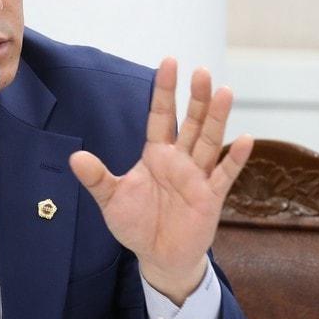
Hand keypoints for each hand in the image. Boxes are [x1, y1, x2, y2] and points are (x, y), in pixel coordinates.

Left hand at [69, 58, 253, 303]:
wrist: (158, 257)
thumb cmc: (137, 225)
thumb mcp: (112, 200)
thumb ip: (97, 178)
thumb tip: (74, 158)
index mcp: (156, 155)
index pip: (160, 116)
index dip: (164, 91)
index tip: (168, 62)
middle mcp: (180, 160)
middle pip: (190, 122)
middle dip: (195, 98)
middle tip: (201, 71)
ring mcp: (197, 177)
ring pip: (209, 141)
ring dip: (217, 118)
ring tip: (224, 92)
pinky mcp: (210, 197)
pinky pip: (224, 175)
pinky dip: (234, 159)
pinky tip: (244, 139)